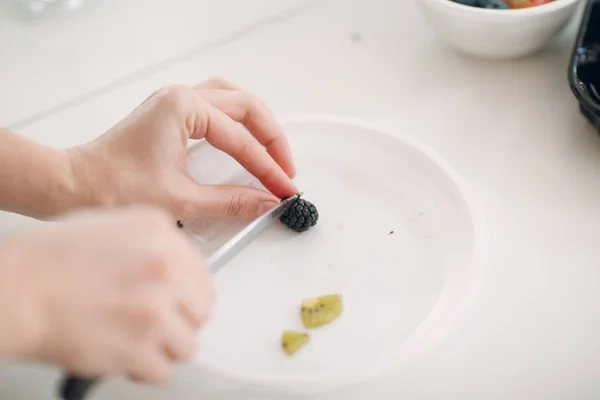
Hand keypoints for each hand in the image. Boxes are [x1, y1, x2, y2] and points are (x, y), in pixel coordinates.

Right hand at [0, 206, 212, 383]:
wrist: (19, 289)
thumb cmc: (52, 259)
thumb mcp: (112, 225)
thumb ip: (153, 241)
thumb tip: (177, 264)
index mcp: (161, 235)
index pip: (204, 276)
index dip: (190, 295)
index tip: (181, 304)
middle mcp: (164, 269)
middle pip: (201, 311)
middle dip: (181, 321)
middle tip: (160, 324)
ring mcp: (154, 310)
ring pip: (187, 345)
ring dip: (164, 347)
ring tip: (139, 340)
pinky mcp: (138, 348)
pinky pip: (162, 371)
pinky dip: (144, 370)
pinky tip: (127, 356)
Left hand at [68, 77, 297, 221]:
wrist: (71, 186)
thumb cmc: (112, 189)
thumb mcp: (181, 200)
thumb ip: (231, 201)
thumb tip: (266, 203)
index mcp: (184, 108)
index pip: (241, 140)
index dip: (268, 167)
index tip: (284, 188)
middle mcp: (180, 97)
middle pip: (245, 106)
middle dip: (271, 138)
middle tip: (285, 169)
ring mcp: (173, 103)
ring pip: (231, 97)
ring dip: (256, 121)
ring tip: (272, 148)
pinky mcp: (168, 115)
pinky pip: (214, 104)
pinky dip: (235, 118)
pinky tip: (242, 135)